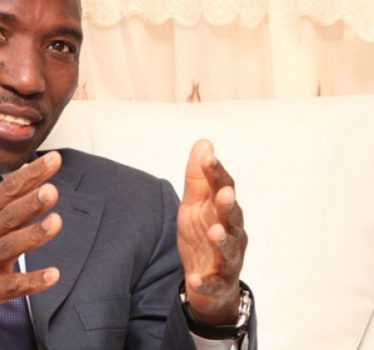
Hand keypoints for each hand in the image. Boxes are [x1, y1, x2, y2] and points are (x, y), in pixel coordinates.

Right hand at [0, 152, 63, 343]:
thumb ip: (4, 198)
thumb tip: (28, 170)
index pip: (8, 189)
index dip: (31, 175)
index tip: (54, 160)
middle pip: (9, 215)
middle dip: (31, 202)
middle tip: (51, 190)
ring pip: (11, 247)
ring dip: (33, 235)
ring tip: (55, 222)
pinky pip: (11, 286)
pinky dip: (32, 281)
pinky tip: (52, 275)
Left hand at [177, 140, 247, 324]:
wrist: (209, 282)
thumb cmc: (203, 236)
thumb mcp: (195, 204)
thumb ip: (198, 178)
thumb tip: (204, 143)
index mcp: (223, 211)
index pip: (223, 189)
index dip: (216, 174)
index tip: (209, 158)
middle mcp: (232, 233)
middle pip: (233, 217)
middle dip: (228, 206)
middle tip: (223, 195)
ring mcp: (227, 259)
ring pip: (229, 249)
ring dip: (222, 241)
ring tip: (214, 233)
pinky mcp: (217, 283)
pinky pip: (213, 283)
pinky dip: (205, 282)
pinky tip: (195, 280)